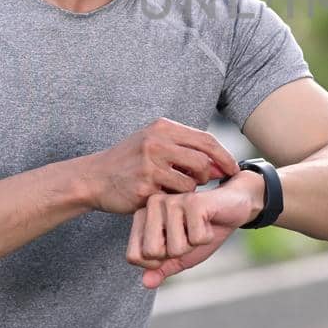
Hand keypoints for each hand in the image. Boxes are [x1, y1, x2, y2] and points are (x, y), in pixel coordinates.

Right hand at [85, 118, 238, 213]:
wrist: (94, 178)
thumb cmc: (129, 161)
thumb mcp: (154, 143)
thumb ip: (185, 149)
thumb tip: (219, 164)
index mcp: (162, 128)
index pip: (206, 140)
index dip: (224, 156)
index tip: (233, 169)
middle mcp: (157, 143)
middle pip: (202, 162)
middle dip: (206, 175)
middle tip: (199, 181)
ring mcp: (150, 165)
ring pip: (190, 183)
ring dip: (188, 190)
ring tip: (173, 188)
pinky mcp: (145, 187)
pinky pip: (174, 197)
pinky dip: (172, 199)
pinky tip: (160, 196)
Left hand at [125, 172, 263, 288]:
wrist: (233, 208)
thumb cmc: (203, 229)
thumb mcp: (180, 255)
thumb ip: (161, 268)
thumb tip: (146, 283)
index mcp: (142, 217)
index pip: (134, 256)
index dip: (157, 262)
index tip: (172, 245)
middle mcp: (152, 205)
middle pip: (152, 253)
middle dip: (176, 253)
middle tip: (187, 235)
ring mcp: (171, 201)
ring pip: (175, 247)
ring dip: (194, 244)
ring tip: (199, 227)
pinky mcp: (192, 201)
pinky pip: (196, 238)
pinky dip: (207, 237)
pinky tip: (209, 222)